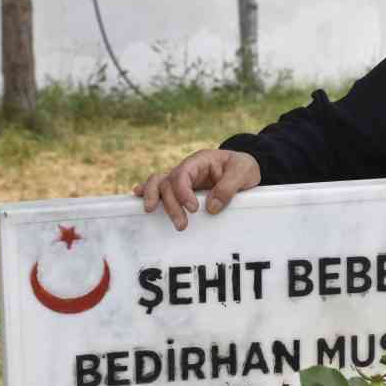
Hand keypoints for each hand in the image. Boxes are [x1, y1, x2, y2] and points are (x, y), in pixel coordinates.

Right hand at [134, 149, 260, 230]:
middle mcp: (187, 168)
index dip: (183, 191)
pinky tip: (138, 198)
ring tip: (152, 213)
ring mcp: (183, 179)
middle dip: (171, 204)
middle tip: (181, 224)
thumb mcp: (243, 172)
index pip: (183, 174)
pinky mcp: (183, 190)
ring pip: (160, 184)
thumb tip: (210, 207)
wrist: (247, 168)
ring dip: (157, 200)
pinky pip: (162, 188)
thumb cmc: (244, 167)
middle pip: (168, 182)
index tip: (194, 209)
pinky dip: (149, 192)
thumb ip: (228, 187)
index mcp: (200, 161)